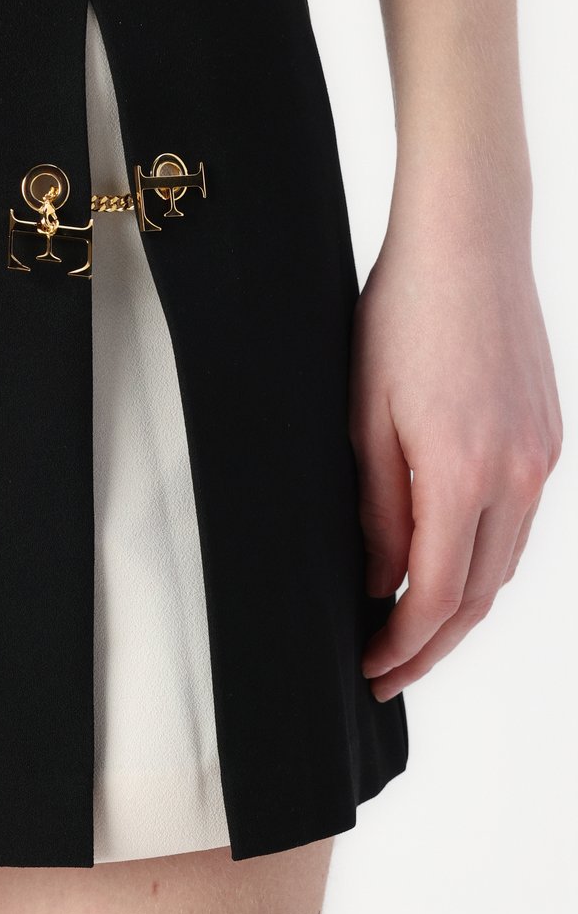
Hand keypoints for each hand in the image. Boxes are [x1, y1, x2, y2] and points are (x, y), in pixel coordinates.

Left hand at [348, 208, 562, 702]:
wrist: (468, 242)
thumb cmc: (404, 315)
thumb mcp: (366, 417)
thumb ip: (379, 508)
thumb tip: (384, 578)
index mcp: (464, 474)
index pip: (435, 596)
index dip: (402, 644)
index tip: (371, 667)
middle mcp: (517, 476)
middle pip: (479, 594)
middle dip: (433, 645)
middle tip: (391, 670)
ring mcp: (541, 456)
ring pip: (504, 563)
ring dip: (461, 606)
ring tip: (415, 628)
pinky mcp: (547, 437)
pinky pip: (519, 521)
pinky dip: (485, 557)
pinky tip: (453, 561)